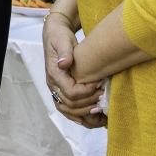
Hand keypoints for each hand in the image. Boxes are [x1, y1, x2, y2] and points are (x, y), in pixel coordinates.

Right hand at [43, 12, 103, 126]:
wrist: (54, 35)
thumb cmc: (60, 36)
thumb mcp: (62, 40)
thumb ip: (64, 51)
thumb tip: (64, 63)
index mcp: (54, 74)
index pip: (71, 92)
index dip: (87, 91)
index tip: (100, 83)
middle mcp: (52, 84)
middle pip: (70, 104)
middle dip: (88, 102)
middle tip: (103, 96)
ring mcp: (55, 88)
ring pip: (67, 110)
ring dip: (83, 113)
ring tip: (99, 110)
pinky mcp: (59, 90)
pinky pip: (65, 108)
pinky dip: (75, 116)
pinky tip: (86, 120)